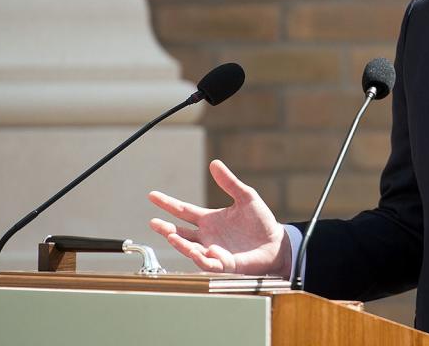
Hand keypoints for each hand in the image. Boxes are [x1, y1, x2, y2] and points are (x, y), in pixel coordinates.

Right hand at [148, 159, 291, 276]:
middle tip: (153, 222)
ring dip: (180, 244)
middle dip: (165, 228)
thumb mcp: (245, 197)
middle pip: (180, 233)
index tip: (152, 195)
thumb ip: (229, 182)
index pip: (183, 211)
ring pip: (190, 249)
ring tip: (170, 235)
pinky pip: (209, 263)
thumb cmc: (261, 221)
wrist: (276, 242)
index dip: (167, 203)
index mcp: (210, 220)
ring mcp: (214, 251)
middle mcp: (207, 236)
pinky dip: (204, 258)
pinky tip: (201, 250)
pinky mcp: (225, 264)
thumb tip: (214, 163)